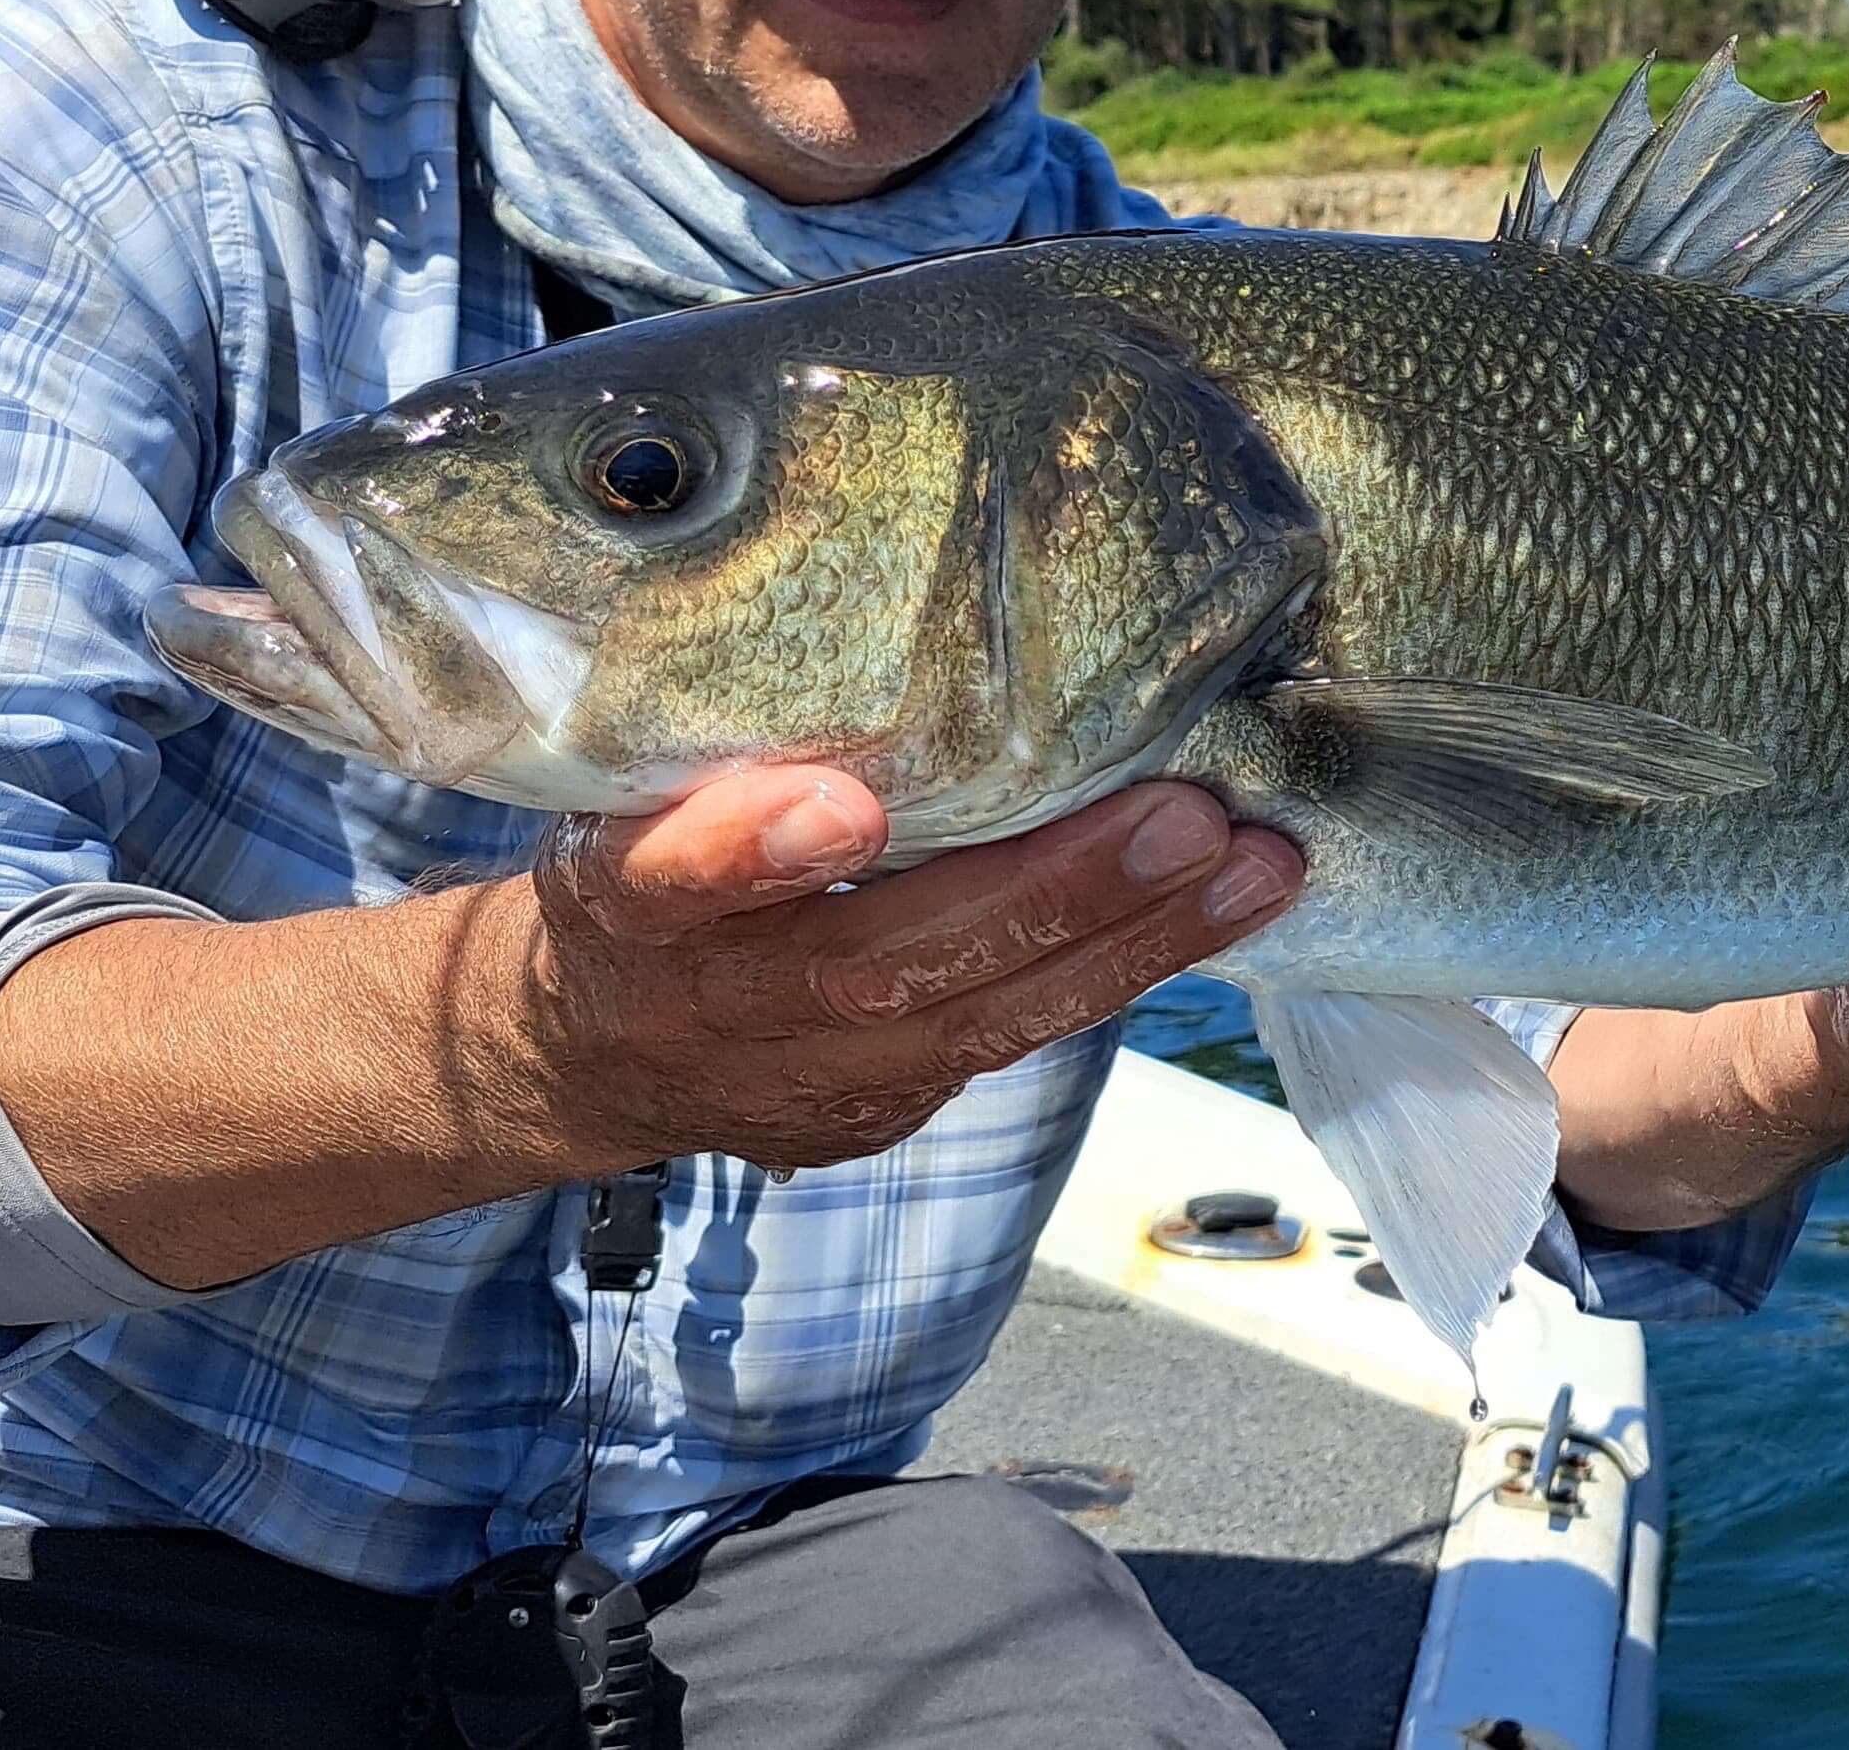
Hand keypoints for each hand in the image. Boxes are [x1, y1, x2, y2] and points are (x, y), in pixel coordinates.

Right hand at [511, 771, 1306, 1170]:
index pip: (671, 881)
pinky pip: (1010, 1039)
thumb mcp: (615, 811)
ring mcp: (811, 1082)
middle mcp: (723, 1007)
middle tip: (1188, 819)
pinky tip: (1224, 908)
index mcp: (627, 911)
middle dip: (1053, 893)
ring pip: (986, 1019)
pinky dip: (1120, 972)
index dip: (750, 848)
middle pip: (889, 963)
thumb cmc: (631, 887)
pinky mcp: (877, 1117)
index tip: (842, 808)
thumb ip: (713, 783)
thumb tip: (860, 731)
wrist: (590, 1053)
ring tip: (1258, 868)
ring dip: (1137, 942)